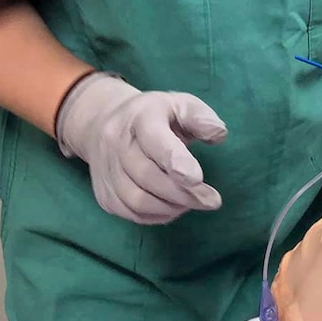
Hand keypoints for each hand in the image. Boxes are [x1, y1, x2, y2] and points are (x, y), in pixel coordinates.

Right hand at [56, 72, 227, 224]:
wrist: (104, 122)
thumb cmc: (156, 115)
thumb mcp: (181, 104)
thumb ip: (201, 118)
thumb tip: (219, 135)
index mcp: (141, 116)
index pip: (154, 139)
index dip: (175, 160)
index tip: (198, 179)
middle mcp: (116, 142)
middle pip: (147, 176)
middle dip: (183, 193)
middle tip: (211, 201)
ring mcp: (106, 170)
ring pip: (137, 200)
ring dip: (171, 207)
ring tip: (194, 202)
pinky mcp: (103, 193)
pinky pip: (130, 213)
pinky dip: (157, 216)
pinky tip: (175, 207)